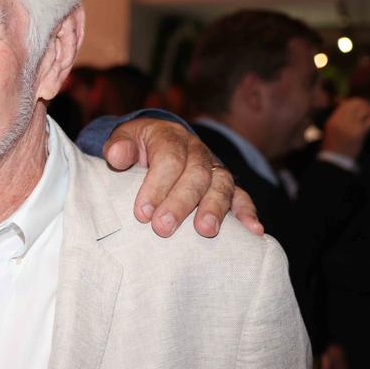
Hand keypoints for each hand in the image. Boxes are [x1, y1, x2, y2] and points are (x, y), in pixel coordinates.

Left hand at [103, 118, 262, 237]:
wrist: (158, 141)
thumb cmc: (137, 147)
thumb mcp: (123, 139)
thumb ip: (118, 146)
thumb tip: (117, 156)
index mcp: (171, 137)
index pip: (169, 158)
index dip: (156, 185)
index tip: (142, 212)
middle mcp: (198, 151)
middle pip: (196, 174)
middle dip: (180, 202)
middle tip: (162, 228)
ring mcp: (215, 168)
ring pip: (221, 185)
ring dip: (215, 209)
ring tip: (205, 231)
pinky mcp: (227, 186)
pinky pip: (242, 196)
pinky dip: (248, 213)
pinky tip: (253, 231)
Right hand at [321, 98, 369, 158]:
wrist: (335, 161)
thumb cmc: (334, 147)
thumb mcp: (332, 130)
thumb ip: (340, 120)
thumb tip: (351, 110)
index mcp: (334, 119)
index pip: (348, 103)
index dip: (358, 102)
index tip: (365, 107)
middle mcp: (341, 120)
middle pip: (357, 103)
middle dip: (367, 105)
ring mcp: (350, 126)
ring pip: (366, 110)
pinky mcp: (359, 133)